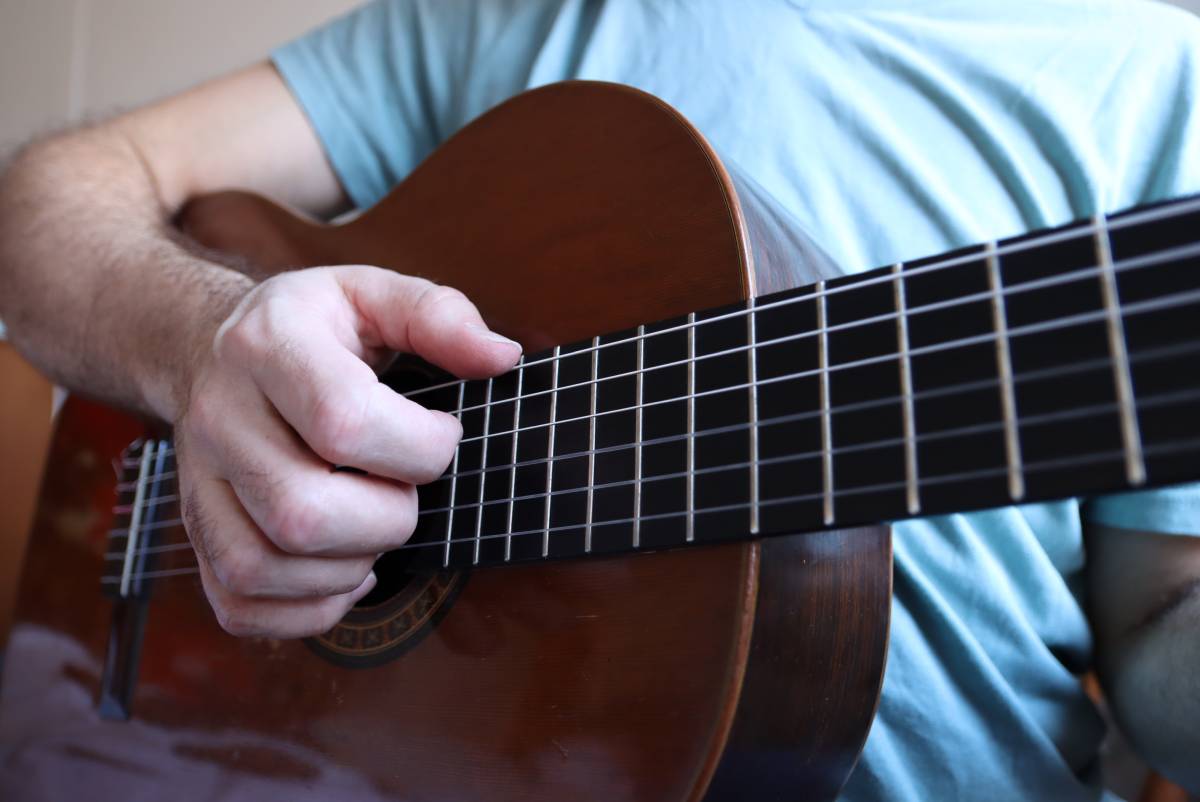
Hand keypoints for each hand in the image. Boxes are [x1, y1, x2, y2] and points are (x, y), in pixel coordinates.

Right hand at [175, 265, 520, 637]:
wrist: (208, 346)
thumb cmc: (310, 326)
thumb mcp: (372, 293)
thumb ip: (440, 317)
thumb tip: (501, 358)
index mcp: (267, 346)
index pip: (343, 423)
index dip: (418, 447)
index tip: (439, 434)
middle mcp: (220, 418)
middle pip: (304, 513)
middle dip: (388, 519)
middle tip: (405, 489)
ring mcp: (198, 482)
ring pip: (267, 567)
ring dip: (350, 567)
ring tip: (375, 526)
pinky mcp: (196, 533)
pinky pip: (242, 605)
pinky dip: (310, 607)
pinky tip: (345, 567)